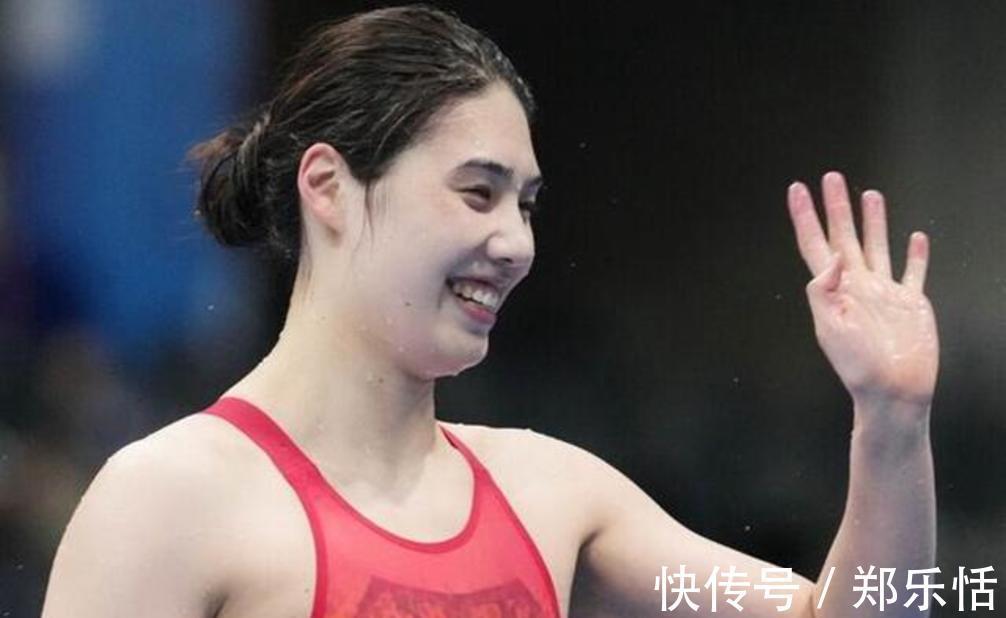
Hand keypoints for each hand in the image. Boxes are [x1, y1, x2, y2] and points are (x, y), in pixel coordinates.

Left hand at [787, 172, 937, 413]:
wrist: (894, 392)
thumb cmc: (860, 367)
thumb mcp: (831, 329)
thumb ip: (825, 291)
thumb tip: (832, 257)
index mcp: (834, 290)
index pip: (815, 244)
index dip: (805, 216)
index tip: (797, 189)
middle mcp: (857, 286)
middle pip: (844, 236)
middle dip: (837, 207)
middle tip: (832, 177)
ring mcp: (885, 293)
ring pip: (877, 245)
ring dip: (873, 221)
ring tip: (869, 193)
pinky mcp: (911, 303)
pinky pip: (913, 272)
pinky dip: (916, 255)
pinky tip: (916, 238)